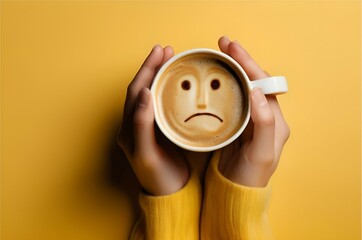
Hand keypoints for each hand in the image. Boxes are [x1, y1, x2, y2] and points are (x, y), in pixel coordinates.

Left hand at [117, 45, 188, 195]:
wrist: (169, 193)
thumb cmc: (157, 176)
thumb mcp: (147, 153)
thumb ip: (142, 124)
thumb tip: (144, 93)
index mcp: (129, 128)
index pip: (136, 91)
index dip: (146, 70)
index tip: (159, 53)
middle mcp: (134, 124)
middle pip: (142, 88)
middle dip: (152, 67)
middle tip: (166, 50)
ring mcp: (146, 126)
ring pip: (150, 93)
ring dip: (158, 75)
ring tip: (170, 60)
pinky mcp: (158, 129)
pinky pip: (160, 103)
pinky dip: (166, 88)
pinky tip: (175, 82)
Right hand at [217, 37, 289, 186]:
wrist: (237, 191)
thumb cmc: (252, 175)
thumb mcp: (262, 152)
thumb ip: (264, 122)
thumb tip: (256, 91)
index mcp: (274, 119)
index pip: (262, 84)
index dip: (248, 64)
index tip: (232, 48)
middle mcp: (263, 115)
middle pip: (252, 81)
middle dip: (239, 61)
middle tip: (223, 44)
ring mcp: (248, 119)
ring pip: (240, 88)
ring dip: (230, 70)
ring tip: (218, 55)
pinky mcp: (235, 125)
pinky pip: (229, 100)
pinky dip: (222, 86)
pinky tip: (213, 79)